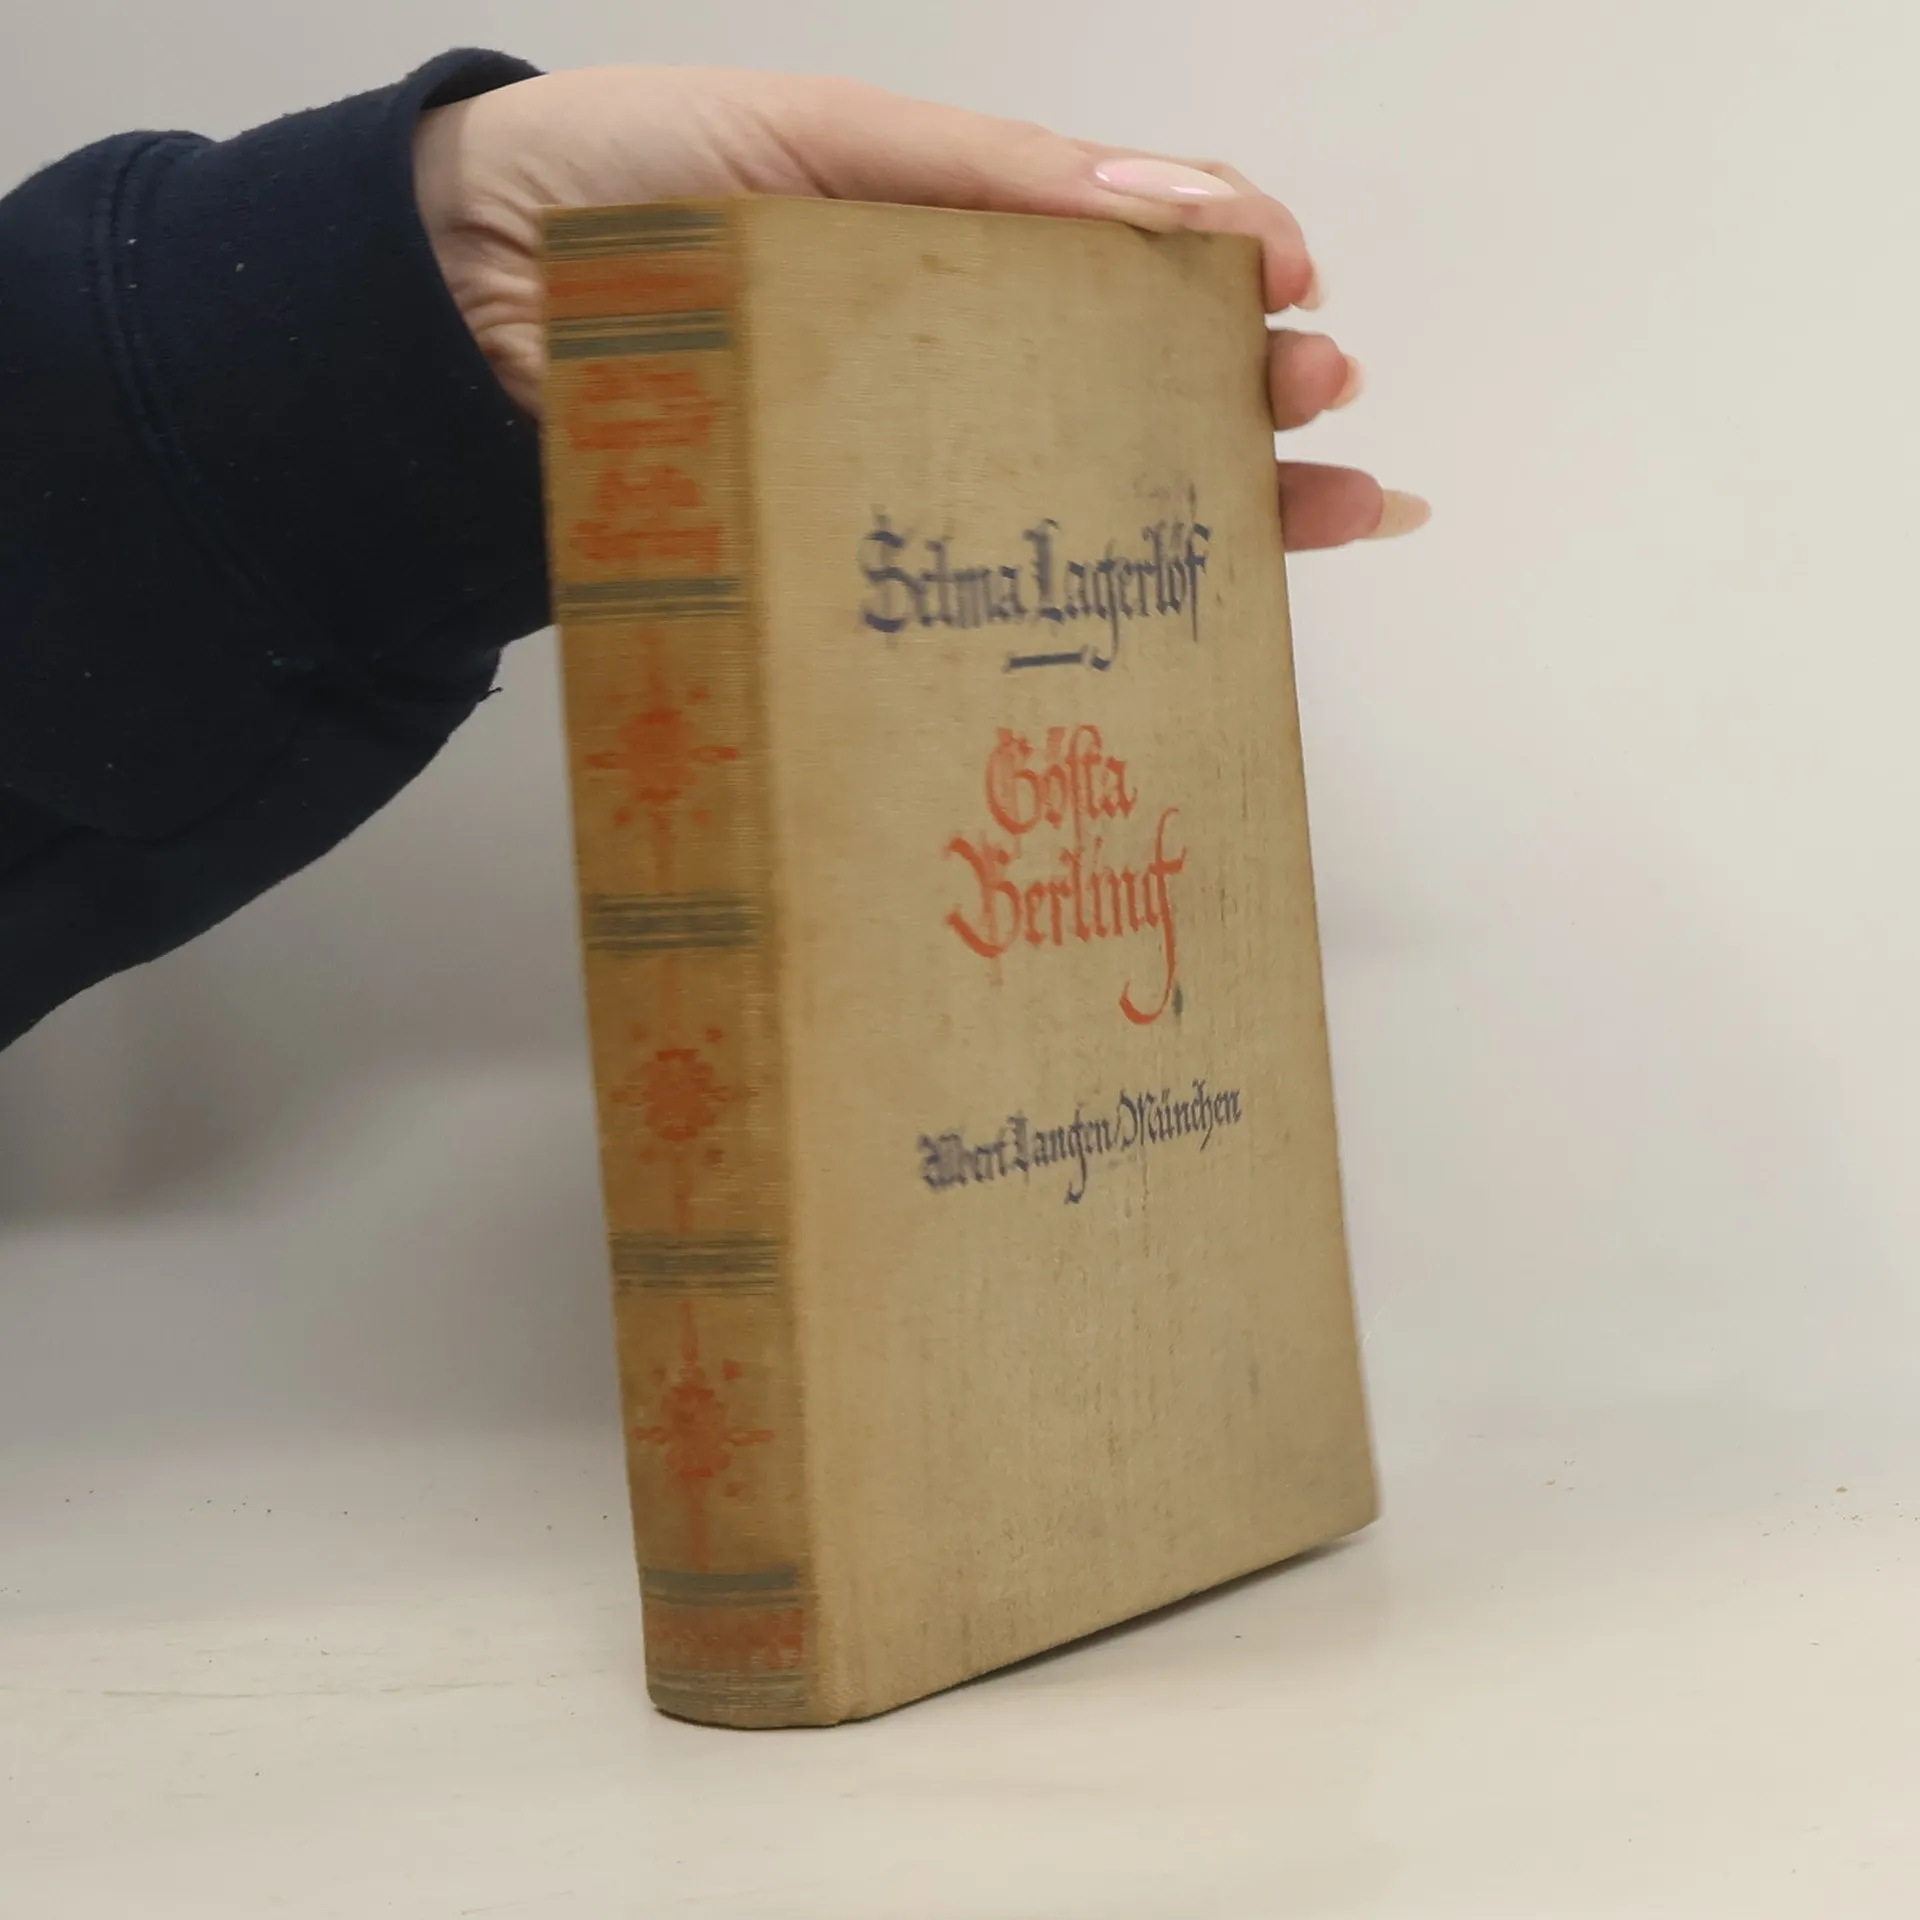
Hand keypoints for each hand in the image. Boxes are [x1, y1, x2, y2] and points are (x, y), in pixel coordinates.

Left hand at [414, 68, 1427, 549]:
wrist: (472, 307)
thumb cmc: (632, 192)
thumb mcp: (819, 143)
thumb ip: (981, 176)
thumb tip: (1161, 198)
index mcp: (964, 234)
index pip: (1136, 241)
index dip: (1228, 254)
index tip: (1285, 279)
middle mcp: (964, 352)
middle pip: (1150, 370)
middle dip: (1259, 383)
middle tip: (1320, 398)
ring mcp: (923, 455)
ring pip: (1108, 476)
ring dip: (1236, 491)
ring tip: (1338, 501)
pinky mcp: (867, 549)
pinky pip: (1001, 573)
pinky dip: (1111, 594)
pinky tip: (1212, 610)